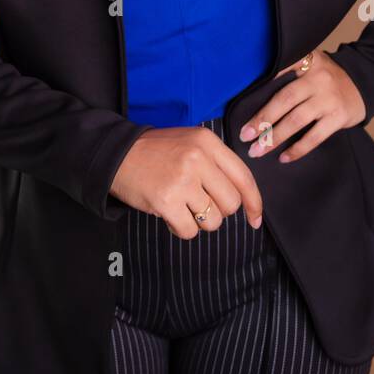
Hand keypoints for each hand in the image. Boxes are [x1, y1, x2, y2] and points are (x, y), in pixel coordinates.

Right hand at [109, 126, 263, 238]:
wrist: (117, 154)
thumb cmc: (157, 152)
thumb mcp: (191, 144)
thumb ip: (217, 164)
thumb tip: (244, 199)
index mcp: (207, 142)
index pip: (244, 177)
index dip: (254, 202)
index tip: (255, 219)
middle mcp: (198, 158)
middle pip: (230, 203)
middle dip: (218, 211)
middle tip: (198, 202)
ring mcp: (182, 180)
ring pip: (213, 221)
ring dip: (199, 221)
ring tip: (181, 205)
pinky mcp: (166, 201)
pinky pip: (189, 231)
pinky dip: (181, 229)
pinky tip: (170, 214)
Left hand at [238, 52, 366, 162]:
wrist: (363, 84)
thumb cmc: (326, 78)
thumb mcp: (312, 64)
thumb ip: (290, 70)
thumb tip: (253, 91)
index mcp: (308, 61)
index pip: (281, 68)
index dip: (263, 80)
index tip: (243, 96)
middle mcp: (318, 77)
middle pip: (285, 99)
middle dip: (263, 119)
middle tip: (245, 135)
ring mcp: (329, 98)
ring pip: (297, 120)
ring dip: (275, 137)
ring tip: (257, 150)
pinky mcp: (339, 117)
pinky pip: (315, 136)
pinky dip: (298, 149)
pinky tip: (284, 157)